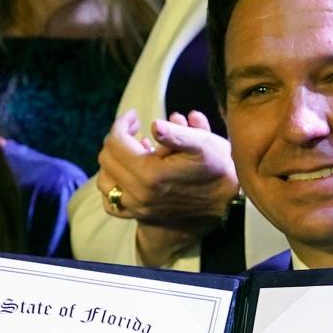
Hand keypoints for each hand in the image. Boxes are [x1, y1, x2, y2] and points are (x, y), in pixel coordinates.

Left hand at [97, 110, 237, 265]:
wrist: (228, 204)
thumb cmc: (218, 169)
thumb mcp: (204, 144)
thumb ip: (177, 133)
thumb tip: (154, 125)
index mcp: (150, 174)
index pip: (117, 142)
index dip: (122, 123)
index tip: (134, 115)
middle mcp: (138, 194)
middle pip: (107, 159)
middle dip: (117, 139)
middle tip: (134, 129)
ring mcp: (138, 208)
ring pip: (104, 182)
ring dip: (113, 162)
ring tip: (133, 150)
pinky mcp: (140, 216)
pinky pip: (111, 203)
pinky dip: (112, 186)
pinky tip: (127, 174)